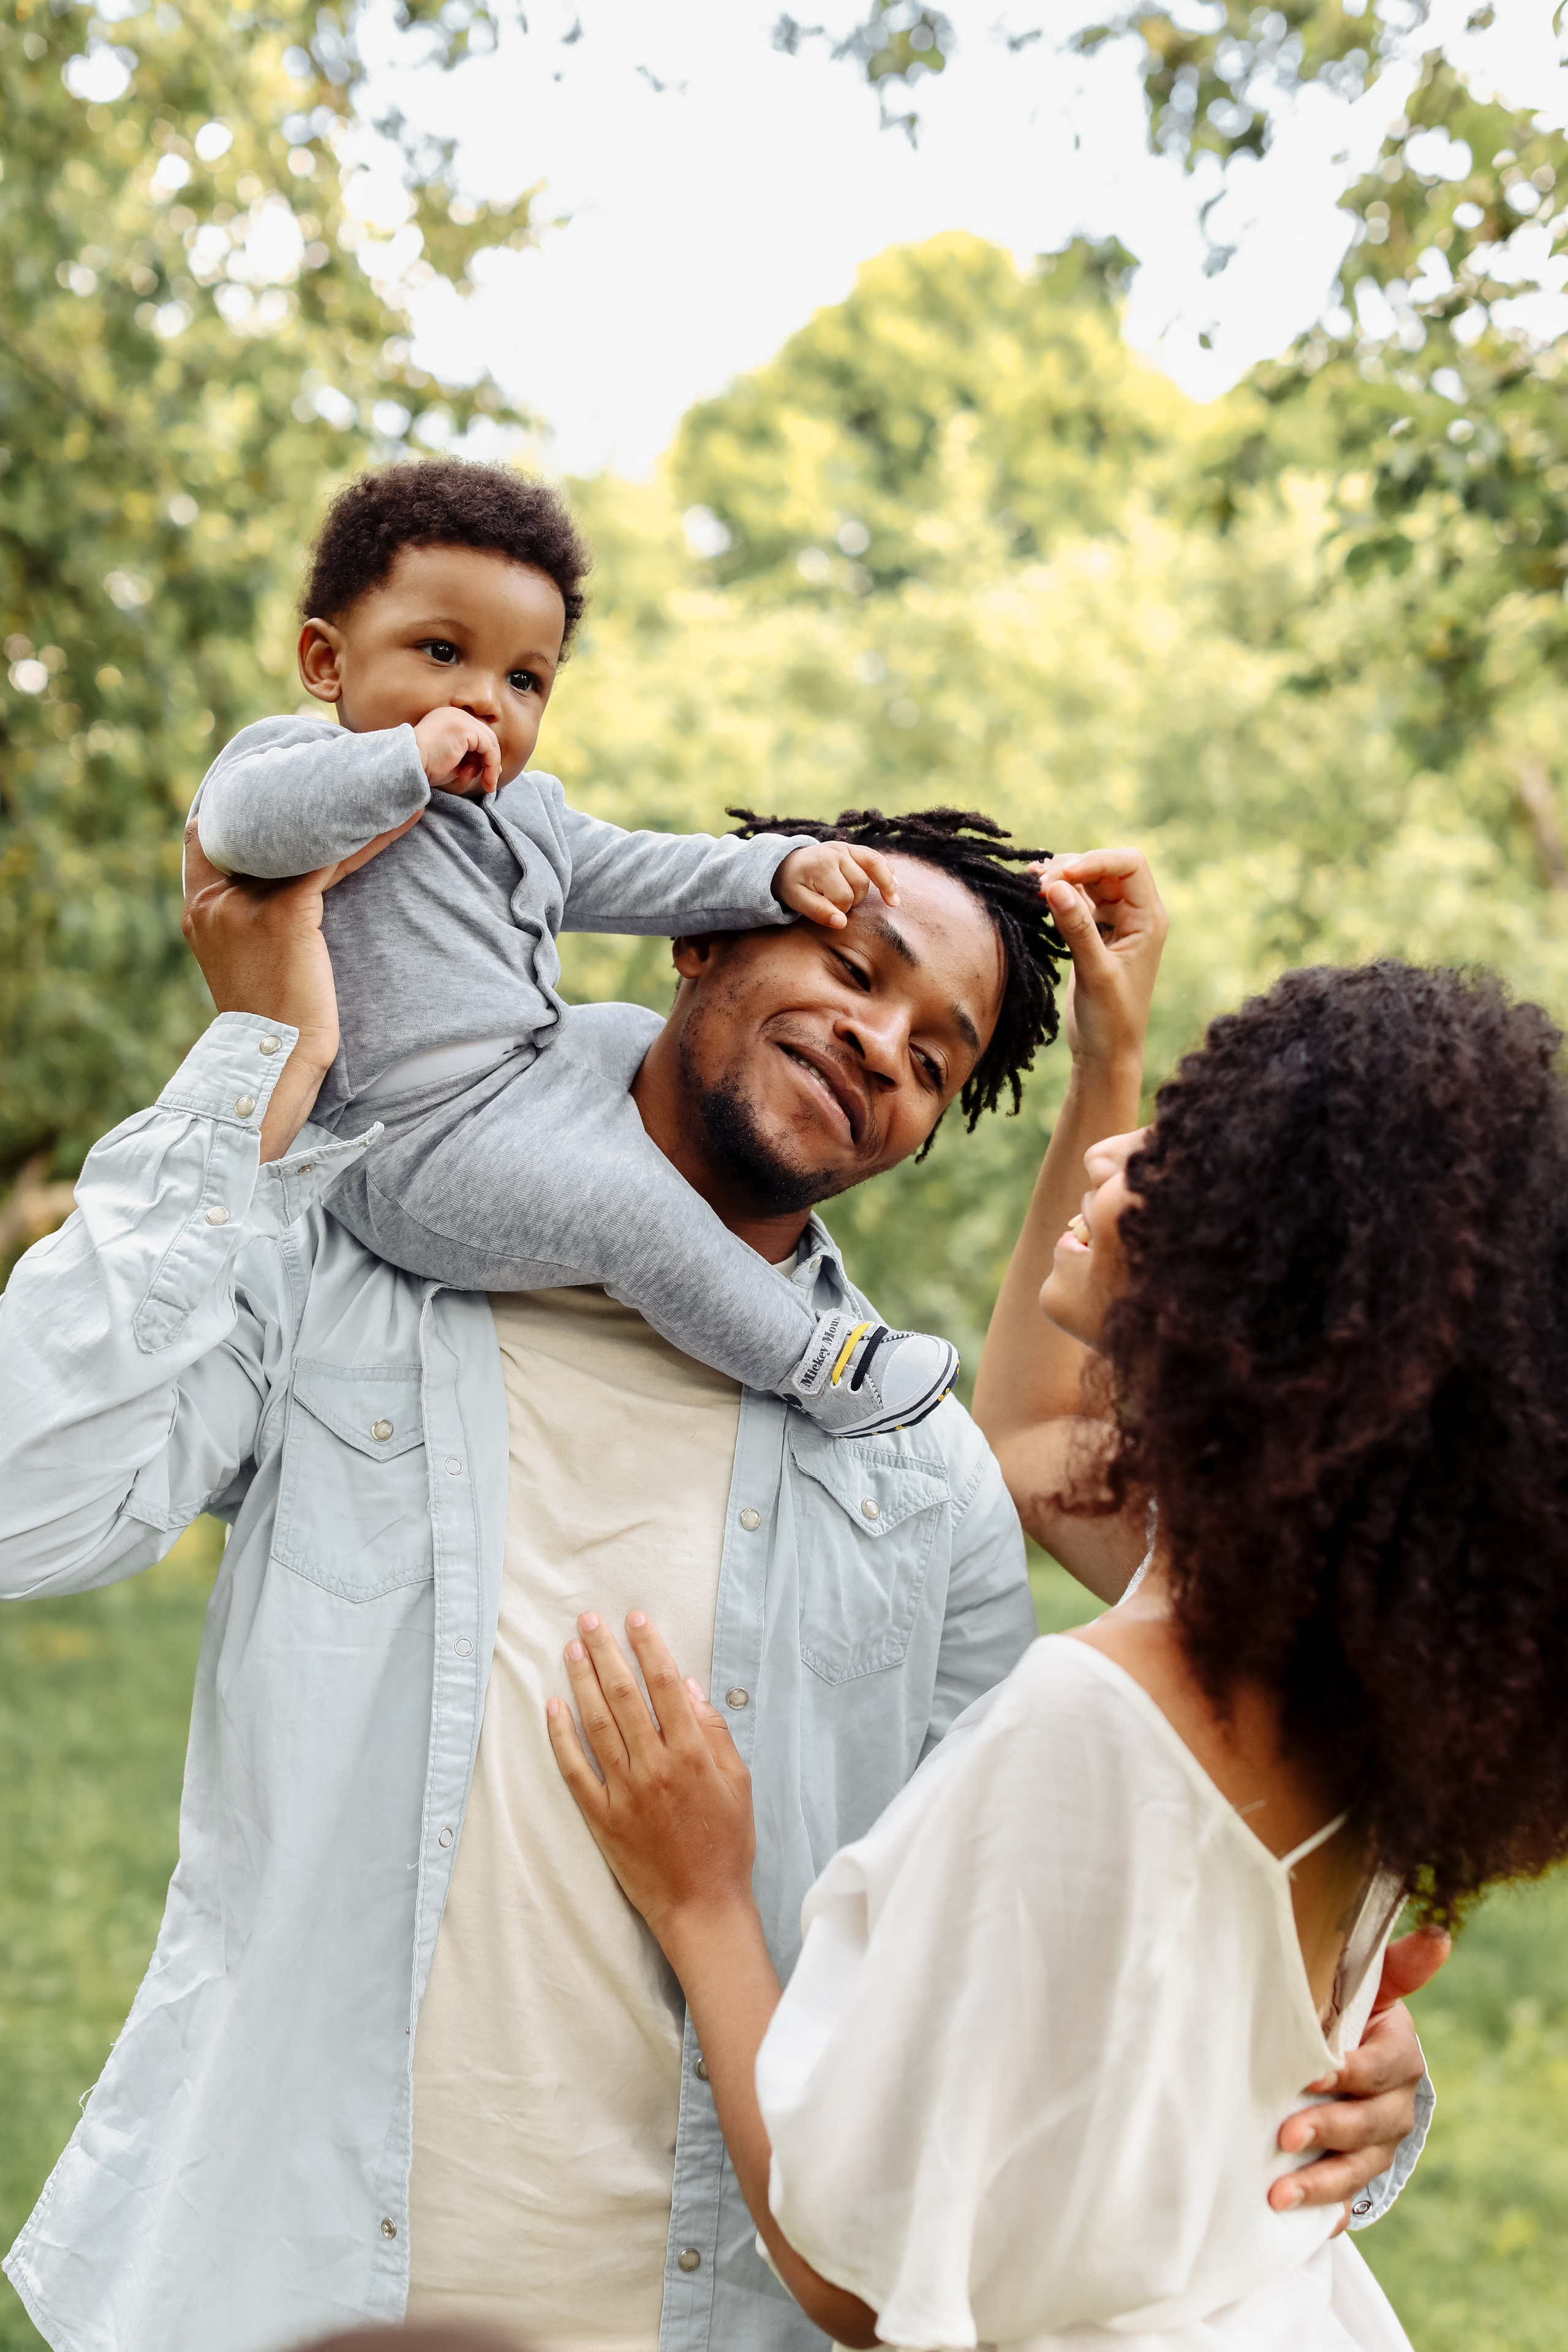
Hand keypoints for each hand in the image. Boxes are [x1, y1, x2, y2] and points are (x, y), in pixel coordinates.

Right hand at [182, 814, 418, 1160]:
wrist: (268, 1070)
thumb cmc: (274, 1028)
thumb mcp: (253, 965)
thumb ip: (258, 923)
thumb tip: (300, 897)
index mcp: (200, 909)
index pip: (208, 833)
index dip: (245, 806)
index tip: (286, 785)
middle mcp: (212, 900)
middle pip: (255, 820)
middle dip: (298, 791)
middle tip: (343, 769)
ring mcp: (242, 906)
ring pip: (299, 834)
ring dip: (345, 804)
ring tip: (388, 781)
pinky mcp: (283, 916)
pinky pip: (331, 859)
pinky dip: (370, 837)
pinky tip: (405, 818)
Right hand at [414, 705, 501, 794]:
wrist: (409, 765)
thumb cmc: (424, 767)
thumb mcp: (450, 760)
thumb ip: (468, 759)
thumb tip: (490, 766)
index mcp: (448, 718)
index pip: (474, 735)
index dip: (482, 756)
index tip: (483, 775)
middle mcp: (455, 714)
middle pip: (484, 736)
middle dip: (489, 762)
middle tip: (489, 783)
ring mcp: (461, 718)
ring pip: (489, 742)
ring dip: (491, 767)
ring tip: (486, 784)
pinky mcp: (466, 728)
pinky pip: (488, 747)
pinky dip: (492, 765)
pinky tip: (487, 780)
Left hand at [547, 1611, 756, 1947]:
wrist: (702, 1906)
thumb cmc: (727, 1843)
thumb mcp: (738, 1782)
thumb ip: (714, 1733)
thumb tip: (688, 1687)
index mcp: (692, 1754)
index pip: (666, 1685)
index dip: (649, 1646)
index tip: (635, 1618)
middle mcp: (655, 1766)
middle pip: (625, 1695)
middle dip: (606, 1652)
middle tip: (589, 1620)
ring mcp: (625, 1792)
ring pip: (597, 1724)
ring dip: (583, 1682)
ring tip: (572, 1650)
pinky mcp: (601, 1818)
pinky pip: (574, 1770)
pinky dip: (560, 1737)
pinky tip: (552, 1707)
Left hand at [774, 841, 899, 929]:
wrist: (788, 863)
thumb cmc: (793, 885)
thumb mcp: (797, 901)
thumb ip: (818, 912)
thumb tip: (842, 923)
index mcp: (822, 865)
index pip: (843, 896)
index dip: (840, 910)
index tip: (830, 913)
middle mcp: (837, 852)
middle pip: (861, 884)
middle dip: (855, 900)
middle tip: (841, 906)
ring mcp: (847, 848)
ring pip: (874, 869)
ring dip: (881, 886)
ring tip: (893, 903)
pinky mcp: (853, 848)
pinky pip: (876, 858)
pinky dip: (887, 870)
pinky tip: (895, 883)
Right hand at [1031, 848, 1166, 1071]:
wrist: (1106, 1053)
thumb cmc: (1111, 1019)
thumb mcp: (1095, 972)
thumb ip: (1077, 928)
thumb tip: (1055, 885)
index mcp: (1149, 919)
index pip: (1128, 865)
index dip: (1095, 861)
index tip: (1060, 875)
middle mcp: (1135, 915)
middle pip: (1105, 868)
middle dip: (1073, 868)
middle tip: (1039, 885)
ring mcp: (1114, 923)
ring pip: (1088, 883)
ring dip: (1062, 879)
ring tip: (1032, 885)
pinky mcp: (1095, 934)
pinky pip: (1076, 902)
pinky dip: (1057, 895)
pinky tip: (1035, 895)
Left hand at [1272, 1927, 1449, 2226]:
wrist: (1349, 2057)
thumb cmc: (1349, 2011)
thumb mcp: (1369, 1986)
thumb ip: (1397, 1966)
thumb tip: (1439, 1935)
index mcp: (1399, 2056)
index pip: (1380, 2068)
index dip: (1350, 2073)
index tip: (1312, 2075)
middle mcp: (1396, 2106)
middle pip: (1370, 2125)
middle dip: (1328, 2129)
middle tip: (1286, 2133)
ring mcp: (1379, 2146)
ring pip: (1359, 2170)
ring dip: (1320, 2183)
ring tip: (1278, 2192)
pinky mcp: (1357, 2174)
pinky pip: (1348, 2201)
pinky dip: (1326, 2211)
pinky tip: (1298, 2221)